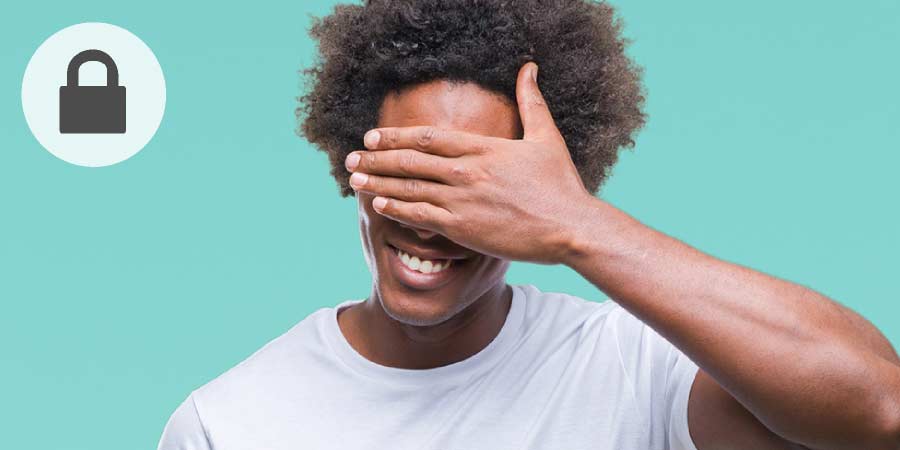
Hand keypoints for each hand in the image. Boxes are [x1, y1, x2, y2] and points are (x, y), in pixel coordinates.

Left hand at [344, 62, 598, 264]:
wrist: (571, 227)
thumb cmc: (561, 184)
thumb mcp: (546, 136)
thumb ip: (531, 101)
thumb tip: (529, 67)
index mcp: (484, 148)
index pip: (428, 137)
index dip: (396, 136)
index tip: (372, 136)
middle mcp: (467, 171)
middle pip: (410, 161)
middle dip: (376, 158)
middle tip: (352, 157)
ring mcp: (462, 200)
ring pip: (409, 188)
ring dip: (378, 182)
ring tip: (354, 178)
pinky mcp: (463, 228)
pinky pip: (420, 217)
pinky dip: (397, 209)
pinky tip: (379, 205)